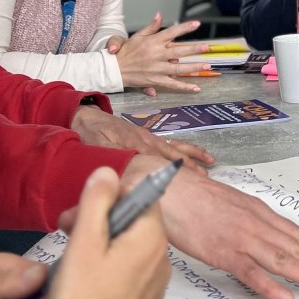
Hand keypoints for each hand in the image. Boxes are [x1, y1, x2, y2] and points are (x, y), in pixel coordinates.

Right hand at [46, 167, 172, 298]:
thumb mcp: (83, 243)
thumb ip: (96, 202)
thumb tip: (108, 171)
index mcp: (152, 238)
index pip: (142, 196)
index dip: (109, 195)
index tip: (78, 209)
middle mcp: (162, 259)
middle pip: (133, 222)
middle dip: (99, 219)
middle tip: (62, 230)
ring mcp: (155, 284)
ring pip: (128, 247)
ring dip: (99, 242)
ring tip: (67, 256)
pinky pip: (127, 271)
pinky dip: (106, 266)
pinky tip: (81, 280)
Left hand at [70, 104, 213, 170]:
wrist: (88, 118)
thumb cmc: (91, 135)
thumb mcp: (98, 148)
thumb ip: (113, 157)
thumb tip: (127, 170)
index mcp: (136, 145)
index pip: (158, 160)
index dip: (172, 170)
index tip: (187, 181)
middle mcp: (147, 141)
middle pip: (173, 153)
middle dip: (190, 165)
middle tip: (206, 178)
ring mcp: (150, 138)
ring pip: (176, 147)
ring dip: (193, 155)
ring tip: (210, 162)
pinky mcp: (149, 137)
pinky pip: (171, 143)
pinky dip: (185, 148)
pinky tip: (194, 153)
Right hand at [108, 14, 211, 94]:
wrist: (114, 69)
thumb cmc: (126, 52)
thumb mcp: (138, 36)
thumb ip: (151, 27)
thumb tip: (160, 15)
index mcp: (153, 42)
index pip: (172, 32)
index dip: (185, 27)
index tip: (197, 24)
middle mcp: (157, 55)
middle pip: (179, 51)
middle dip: (194, 49)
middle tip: (207, 47)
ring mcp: (157, 69)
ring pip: (179, 68)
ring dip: (194, 67)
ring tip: (207, 65)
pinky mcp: (156, 80)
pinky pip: (173, 84)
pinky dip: (185, 87)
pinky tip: (196, 88)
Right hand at [122, 157, 298, 298]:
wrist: (167, 187)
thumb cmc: (193, 195)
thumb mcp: (231, 202)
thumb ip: (249, 217)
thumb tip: (264, 229)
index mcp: (259, 212)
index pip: (298, 234)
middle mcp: (257, 224)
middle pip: (298, 247)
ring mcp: (241, 238)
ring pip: (282, 259)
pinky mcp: (222, 252)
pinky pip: (250, 272)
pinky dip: (270, 286)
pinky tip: (287, 298)